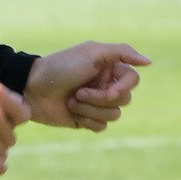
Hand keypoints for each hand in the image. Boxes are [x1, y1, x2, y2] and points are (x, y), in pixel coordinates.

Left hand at [25, 41, 149, 130]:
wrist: (31, 87)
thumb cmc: (60, 67)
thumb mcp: (91, 52)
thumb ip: (121, 53)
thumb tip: (149, 61)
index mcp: (107, 68)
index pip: (133, 80)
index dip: (122, 87)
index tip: (106, 89)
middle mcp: (104, 85)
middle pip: (124, 100)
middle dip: (100, 99)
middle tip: (78, 92)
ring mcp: (95, 103)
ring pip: (114, 115)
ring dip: (90, 109)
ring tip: (71, 100)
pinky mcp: (86, 119)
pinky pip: (101, 127)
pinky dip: (86, 120)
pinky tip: (71, 111)